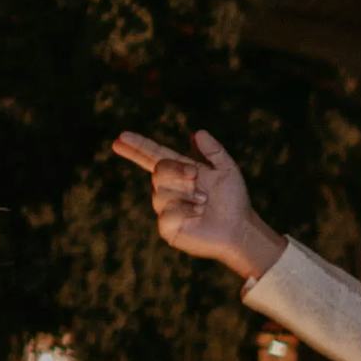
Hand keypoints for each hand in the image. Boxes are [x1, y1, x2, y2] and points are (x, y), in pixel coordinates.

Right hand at [112, 129, 286, 282]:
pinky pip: (167, 214)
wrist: (240, 228)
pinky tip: (199, 214)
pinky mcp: (167, 228)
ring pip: (161, 192)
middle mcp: (169, 188)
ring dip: (187, 194)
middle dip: (177, 171)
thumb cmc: (234, 200)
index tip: (120, 138)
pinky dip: (186, 211)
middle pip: (158, 170)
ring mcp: (166, 208)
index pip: (153, 155)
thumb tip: (196, 132)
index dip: (136, 146)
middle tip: (196, 178)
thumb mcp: (227, 169)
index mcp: (180, 171)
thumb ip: (213, 150)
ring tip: (204, 202)